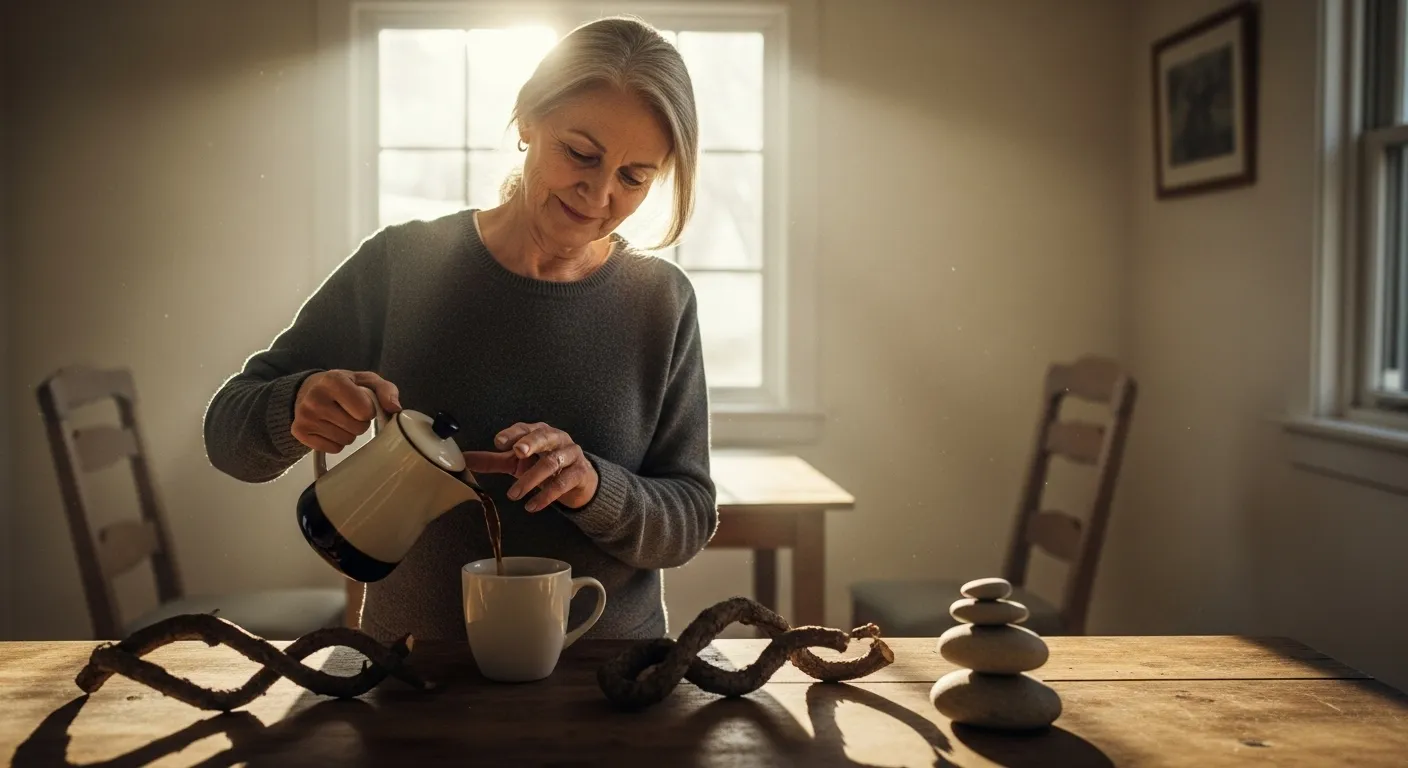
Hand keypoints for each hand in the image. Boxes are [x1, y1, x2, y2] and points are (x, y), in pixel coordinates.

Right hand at [292, 370, 400, 452]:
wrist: (310, 389)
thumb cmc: (345, 385)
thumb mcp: (367, 380)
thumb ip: (386, 390)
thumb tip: (395, 409)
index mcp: (333, 380)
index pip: (365, 410)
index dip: (369, 410)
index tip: (362, 403)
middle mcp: (315, 398)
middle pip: (357, 428)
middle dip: (360, 422)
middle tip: (350, 412)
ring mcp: (304, 417)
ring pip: (345, 441)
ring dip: (349, 433)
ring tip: (340, 418)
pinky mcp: (299, 432)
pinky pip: (333, 449)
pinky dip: (336, 442)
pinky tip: (330, 427)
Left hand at [461, 422, 598, 512]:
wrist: (578, 480)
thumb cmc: (543, 465)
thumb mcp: (517, 462)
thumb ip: (492, 460)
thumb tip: (463, 460)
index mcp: (539, 432)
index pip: (525, 428)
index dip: (513, 433)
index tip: (499, 442)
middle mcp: (557, 439)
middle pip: (544, 437)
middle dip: (530, 443)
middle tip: (517, 452)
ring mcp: (570, 454)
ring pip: (552, 463)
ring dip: (531, 479)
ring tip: (513, 495)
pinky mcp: (580, 473)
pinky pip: (564, 483)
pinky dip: (547, 495)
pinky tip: (532, 506)